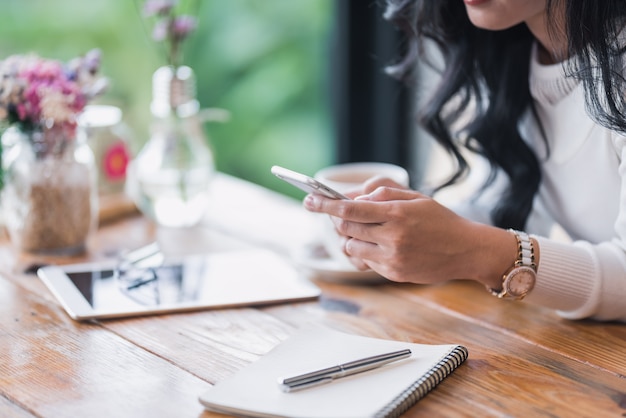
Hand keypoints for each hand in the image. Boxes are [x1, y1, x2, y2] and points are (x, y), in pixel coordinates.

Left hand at [303, 184, 514, 287]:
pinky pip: (365, 261)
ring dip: (350, 237)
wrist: (466, 250)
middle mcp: (392, 237)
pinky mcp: (393, 274)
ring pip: (350, 247)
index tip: (308, 200)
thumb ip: (381, 192)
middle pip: (345, 227)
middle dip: (337, 219)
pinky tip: (380, 245)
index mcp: (396, 213)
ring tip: (365, 231)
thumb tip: (351, 197)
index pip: (349, 208)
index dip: (324, 204)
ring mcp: (392, 258)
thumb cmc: (439, 219)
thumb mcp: (414, 197)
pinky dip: (365, 251)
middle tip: (340, 213)